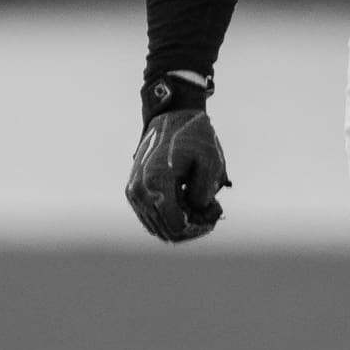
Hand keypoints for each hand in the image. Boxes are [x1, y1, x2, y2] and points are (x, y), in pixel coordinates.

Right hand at [125, 109, 231, 242]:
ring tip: (200, 202)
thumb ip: (204, 192)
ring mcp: (133, 193)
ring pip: (160, 229)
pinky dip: (171, 215)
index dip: (201, 224)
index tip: (216, 207)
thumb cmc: (194, 137)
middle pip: (168, 233)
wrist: (171, 117)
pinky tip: (186, 199)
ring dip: (182, 222)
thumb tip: (192, 212)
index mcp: (156, 183)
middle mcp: (139, 192)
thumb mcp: (211, 160)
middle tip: (212, 206)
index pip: (178, 228)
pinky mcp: (133, 192)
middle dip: (193, 225)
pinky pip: (153, 219)